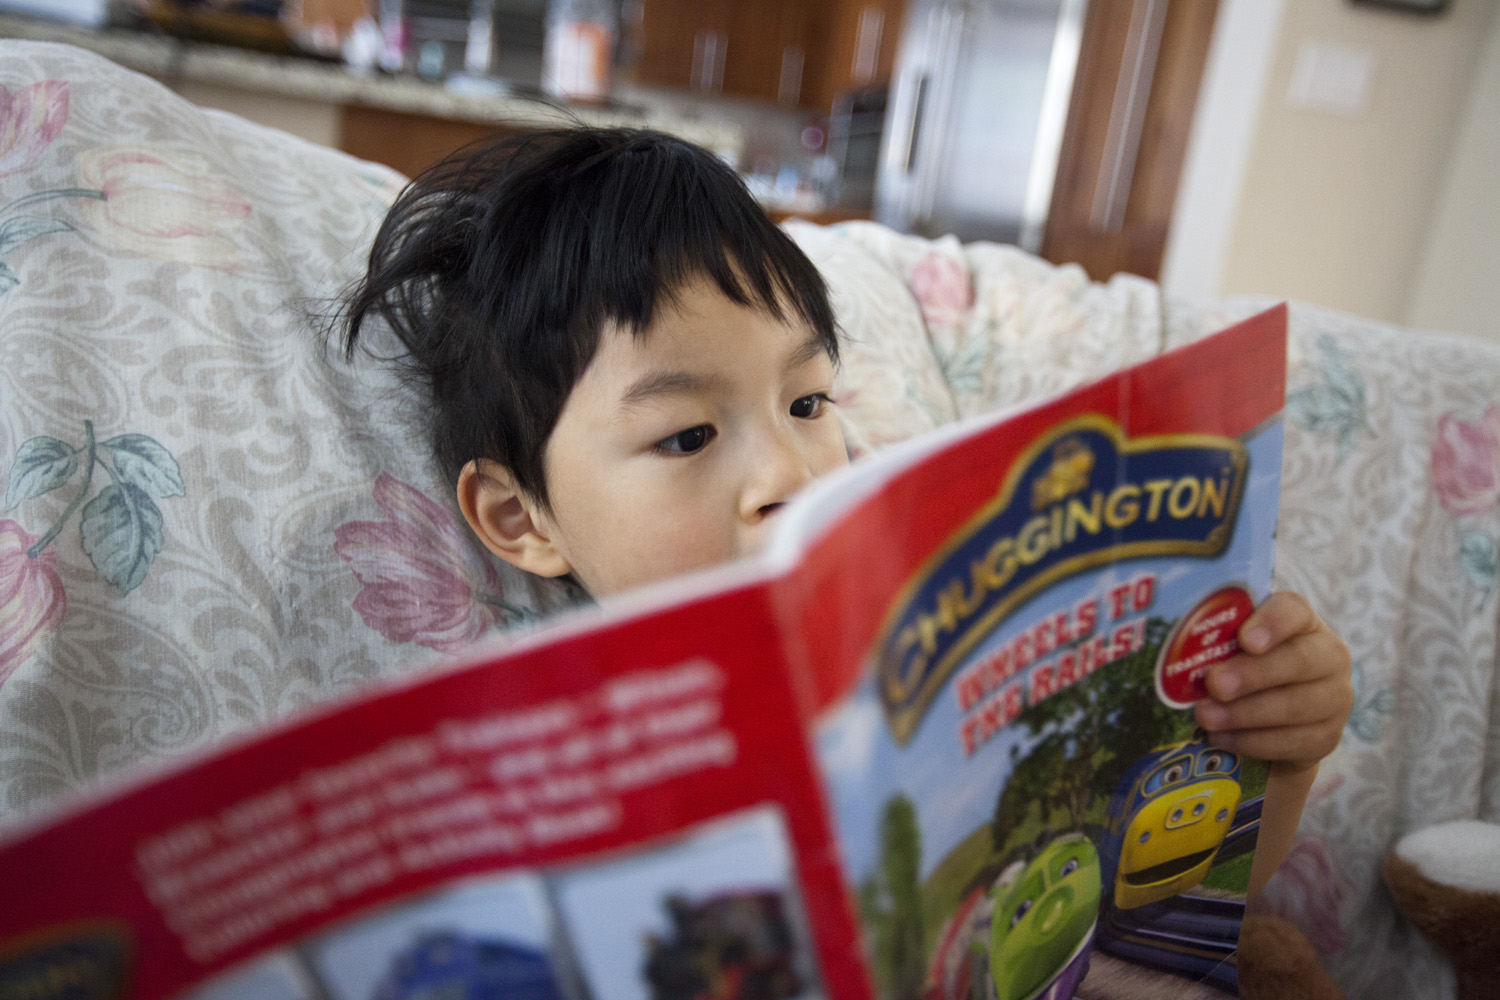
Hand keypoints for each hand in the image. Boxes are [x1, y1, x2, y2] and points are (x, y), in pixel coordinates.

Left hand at [1193, 591, 1352, 774]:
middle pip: (1298, 661)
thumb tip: (1177, 652)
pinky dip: (1252, 741)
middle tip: (1214, 684)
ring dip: (1245, 713)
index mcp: (1301, 622)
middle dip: (1252, 674)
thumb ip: (1218, 644)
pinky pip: (1293, 741)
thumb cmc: (1243, 670)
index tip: (1245, 640)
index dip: (1272, 623)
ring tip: (1205, 717)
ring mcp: (1334, 698)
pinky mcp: (1326, 737)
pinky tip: (1222, 738)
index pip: (1294, 610)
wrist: (1273, 723)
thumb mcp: (1232, 651)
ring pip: (1295, 706)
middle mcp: (1327, 655)